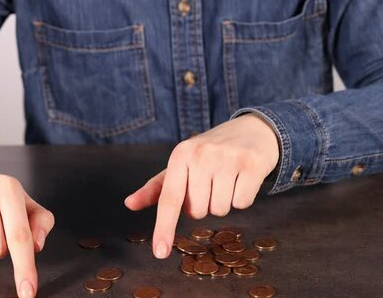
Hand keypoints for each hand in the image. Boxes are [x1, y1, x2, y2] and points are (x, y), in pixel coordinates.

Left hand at [124, 113, 279, 258]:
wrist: (253, 130)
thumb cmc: (212, 151)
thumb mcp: (182, 163)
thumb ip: (157, 187)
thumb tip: (129, 204)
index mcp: (180, 155)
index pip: (169, 199)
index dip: (164, 228)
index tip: (160, 252)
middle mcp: (202, 154)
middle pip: (197, 212)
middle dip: (204, 204)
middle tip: (212, 182)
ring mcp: (227, 158)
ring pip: (220, 210)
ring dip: (224, 202)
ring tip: (227, 179)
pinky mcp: (251, 164)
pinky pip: (241, 203)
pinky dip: (242, 198)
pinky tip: (243, 179)